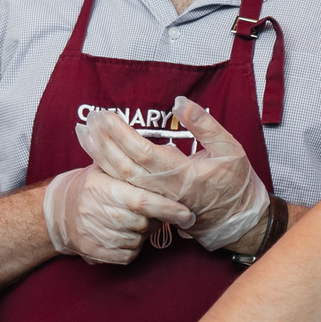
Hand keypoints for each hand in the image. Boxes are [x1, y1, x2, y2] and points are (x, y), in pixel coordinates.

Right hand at [40, 165, 194, 265]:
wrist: (60, 212)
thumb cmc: (93, 186)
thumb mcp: (107, 169)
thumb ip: (133, 166)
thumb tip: (169, 153)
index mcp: (104, 188)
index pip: (142, 200)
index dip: (166, 208)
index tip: (186, 213)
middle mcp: (98, 212)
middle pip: (143, 223)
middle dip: (154, 219)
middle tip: (152, 212)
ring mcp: (96, 235)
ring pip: (138, 240)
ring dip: (142, 233)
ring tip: (130, 220)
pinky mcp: (97, 253)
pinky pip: (129, 254)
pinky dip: (132, 246)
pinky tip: (122, 233)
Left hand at [78, 97, 270, 251]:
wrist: (236, 219)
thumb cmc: (236, 182)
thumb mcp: (230, 148)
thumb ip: (205, 125)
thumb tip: (179, 102)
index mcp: (182, 175)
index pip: (143, 153)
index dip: (122, 134)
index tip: (106, 115)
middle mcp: (164, 190)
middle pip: (125, 167)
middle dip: (104, 142)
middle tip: (89, 118)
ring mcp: (157, 199)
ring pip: (121, 178)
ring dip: (100, 155)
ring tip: (83, 133)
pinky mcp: (153, 202)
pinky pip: (125, 186)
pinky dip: (108, 168)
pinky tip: (97, 154)